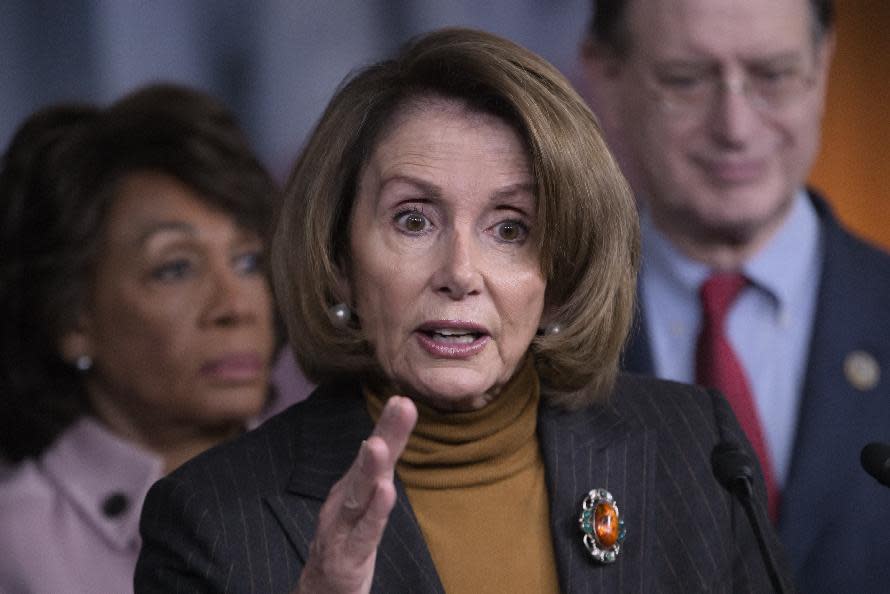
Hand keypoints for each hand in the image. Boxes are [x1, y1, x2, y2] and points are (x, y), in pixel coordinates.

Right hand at [294, 396, 417, 593]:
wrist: (320, 591)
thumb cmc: (345, 542)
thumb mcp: (363, 505)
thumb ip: (376, 475)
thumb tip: (388, 437)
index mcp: (351, 487)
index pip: (375, 452)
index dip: (388, 426)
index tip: (403, 399)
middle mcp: (344, 500)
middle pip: (367, 464)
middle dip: (384, 434)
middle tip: (399, 406)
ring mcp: (341, 527)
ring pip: (358, 494)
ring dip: (369, 468)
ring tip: (380, 444)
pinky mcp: (347, 556)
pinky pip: (364, 532)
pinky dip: (374, 512)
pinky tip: (385, 493)